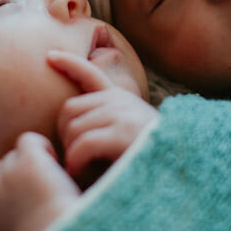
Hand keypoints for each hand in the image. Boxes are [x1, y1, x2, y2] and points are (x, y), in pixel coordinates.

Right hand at [0, 132, 79, 230]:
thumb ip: (4, 225)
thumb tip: (15, 218)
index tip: (11, 198)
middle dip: (10, 175)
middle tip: (35, 189)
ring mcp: (7, 172)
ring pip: (12, 155)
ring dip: (27, 162)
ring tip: (49, 179)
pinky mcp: (28, 160)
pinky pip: (29, 140)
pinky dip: (43, 147)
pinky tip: (55, 163)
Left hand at [48, 50, 158, 187]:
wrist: (180, 171)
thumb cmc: (144, 164)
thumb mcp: (123, 138)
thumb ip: (102, 127)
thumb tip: (71, 130)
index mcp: (123, 100)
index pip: (91, 74)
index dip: (70, 64)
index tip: (50, 56)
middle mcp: (122, 101)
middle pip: (69, 109)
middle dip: (64, 136)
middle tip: (74, 160)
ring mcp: (123, 114)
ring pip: (72, 128)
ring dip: (70, 154)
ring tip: (82, 172)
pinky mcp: (123, 134)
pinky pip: (82, 144)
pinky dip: (75, 162)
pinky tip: (80, 175)